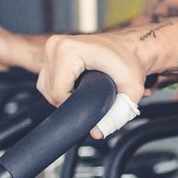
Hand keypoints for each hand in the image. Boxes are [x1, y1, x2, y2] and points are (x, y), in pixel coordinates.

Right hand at [38, 32, 153, 136]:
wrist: (130, 46)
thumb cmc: (131, 62)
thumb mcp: (131, 90)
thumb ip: (117, 115)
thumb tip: (97, 132)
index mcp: (69, 50)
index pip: (57, 92)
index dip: (74, 105)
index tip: (92, 102)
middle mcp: (57, 45)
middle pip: (49, 90)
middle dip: (69, 101)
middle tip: (91, 97)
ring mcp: (53, 45)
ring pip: (46, 86)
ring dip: (63, 95)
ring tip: (85, 90)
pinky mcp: (52, 49)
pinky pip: (47, 78)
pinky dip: (60, 86)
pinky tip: (77, 84)